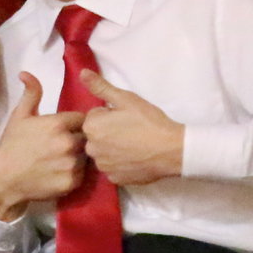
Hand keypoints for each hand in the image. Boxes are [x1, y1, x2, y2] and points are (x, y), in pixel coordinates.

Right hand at [0, 73, 85, 221]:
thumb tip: (26, 72)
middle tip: (63, 146)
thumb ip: (31, 94)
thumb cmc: (12, 146)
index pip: (81, 118)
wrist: (4, 180)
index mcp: (58, 123)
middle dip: (79, 139)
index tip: (65, 130)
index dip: (74, 124)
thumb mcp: (19, 116)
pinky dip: (74, 174)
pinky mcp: (72, 182)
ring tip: (62, 160)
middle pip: (87, 136)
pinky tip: (60, 172)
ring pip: (86, 156)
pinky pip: (82, 174)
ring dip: (78, 157)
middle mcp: (68, 142)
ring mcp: (71, 163)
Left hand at [81, 70, 183, 185]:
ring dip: (112, 148)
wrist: (170, 149)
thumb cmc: (148, 121)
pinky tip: (134, 158)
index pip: (93, 117)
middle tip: (129, 130)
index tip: (125, 117)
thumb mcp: (125, 99)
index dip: (109, 115)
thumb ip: (100, 86)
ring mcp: (103, 166)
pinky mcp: (114, 179)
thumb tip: (82, 73)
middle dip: (107, 132)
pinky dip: (120, 163)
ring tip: (133, 144)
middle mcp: (91, 149)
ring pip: (103, 153)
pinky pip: (112, 168)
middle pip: (95, 136)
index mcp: (91, 127)